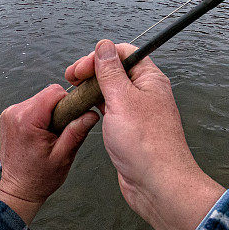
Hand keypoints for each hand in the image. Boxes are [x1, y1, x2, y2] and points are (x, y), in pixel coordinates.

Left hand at [0, 84, 98, 224]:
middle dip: (59, 110)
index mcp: (27, 120)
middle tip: (61, 132)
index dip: (69, 103)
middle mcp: (14, 112)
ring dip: (50, 113)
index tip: (73, 119)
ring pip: (40, 99)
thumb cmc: (39, 177)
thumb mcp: (64, 156)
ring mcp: (9, 114)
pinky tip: (42, 134)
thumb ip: (77, 132)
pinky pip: (32, 106)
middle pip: (47, 94)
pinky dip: (40, 116)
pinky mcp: (8, 117)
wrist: (18, 190)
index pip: (55, 92)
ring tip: (51, 135)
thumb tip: (91, 114)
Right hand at [65, 40, 224, 229]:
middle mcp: (146, 92)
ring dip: (92, 89)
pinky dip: (96, 107)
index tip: (79, 69)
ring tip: (73, 95)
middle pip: (116, 70)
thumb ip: (110, 72)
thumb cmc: (145, 143)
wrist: (157, 183)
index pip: (124, 53)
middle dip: (92, 71)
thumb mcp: (122, 100)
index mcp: (150, 79)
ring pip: (111, 91)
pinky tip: (84, 111)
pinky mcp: (130, 129)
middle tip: (70, 80)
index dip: (100, 55)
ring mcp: (138, 112)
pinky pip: (111, 110)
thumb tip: (104, 45)